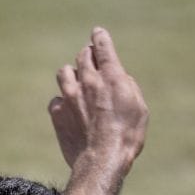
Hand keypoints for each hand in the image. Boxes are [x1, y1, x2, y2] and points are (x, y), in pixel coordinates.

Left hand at [49, 26, 147, 180]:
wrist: (102, 160)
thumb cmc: (127, 136)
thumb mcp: (139, 108)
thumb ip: (127, 86)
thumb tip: (118, 78)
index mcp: (111, 77)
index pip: (102, 46)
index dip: (100, 37)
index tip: (97, 33)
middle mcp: (88, 81)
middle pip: (82, 55)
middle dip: (88, 56)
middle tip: (92, 63)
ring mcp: (69, 96)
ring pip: (64, 72)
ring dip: (72, 74)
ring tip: (78, 85)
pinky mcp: (57, 113)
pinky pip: (55, 100)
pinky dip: (62, 102)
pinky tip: (69, 111)